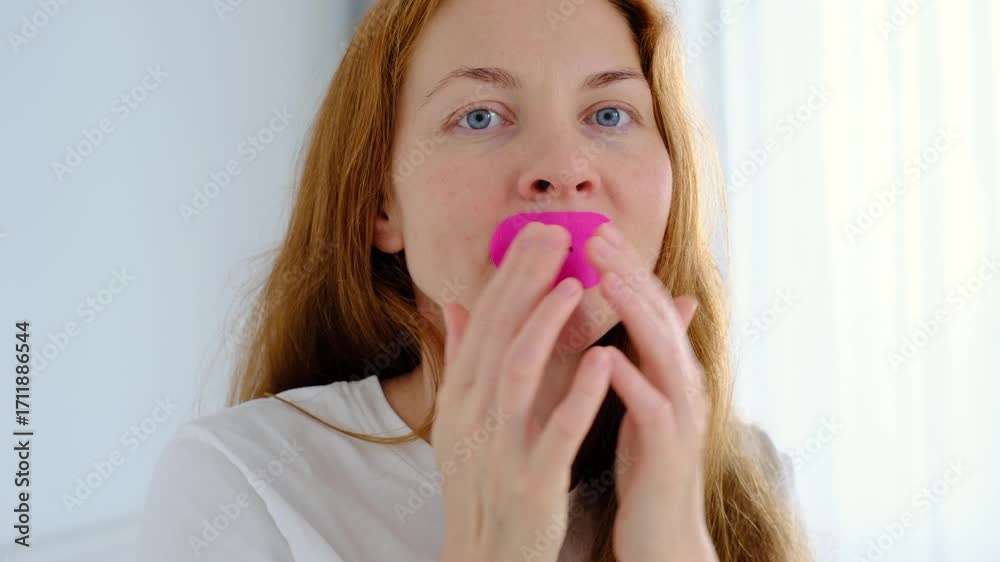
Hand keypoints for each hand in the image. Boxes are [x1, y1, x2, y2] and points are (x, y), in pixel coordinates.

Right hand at [434, 222, 614, 561]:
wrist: (486, 558)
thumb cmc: (483, 485)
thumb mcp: (461, 422)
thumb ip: (461, 362)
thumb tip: (453, 305)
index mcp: (460, 399)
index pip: (483, 325)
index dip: (508, 277)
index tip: (532, 234)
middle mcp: (471, 418)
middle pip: (497, 336)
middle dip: (524, 283)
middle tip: (552, 234)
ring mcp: (498, 450)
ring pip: (517, 374)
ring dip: (544, 326)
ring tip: (573, 283)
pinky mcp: (531, 482)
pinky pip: (556, 433)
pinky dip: (579, 395)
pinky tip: (605, 360)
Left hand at [586, 222, 718, 561]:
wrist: (663, 531)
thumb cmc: (645, 460)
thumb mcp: (642, 398)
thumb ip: (640, 353)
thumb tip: (641, 305)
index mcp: (668, 367)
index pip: (645, 303)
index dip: (621, 263)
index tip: (590, 228)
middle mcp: (681, 381)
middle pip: (657, 313)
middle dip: (627, 269)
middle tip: (595, 231)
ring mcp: (681, 413)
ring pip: (662, 350)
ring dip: (635, 309)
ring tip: (606, 275)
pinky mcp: (669, 448)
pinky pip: (652, 407)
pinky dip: (631, 379)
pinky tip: (608, 357)